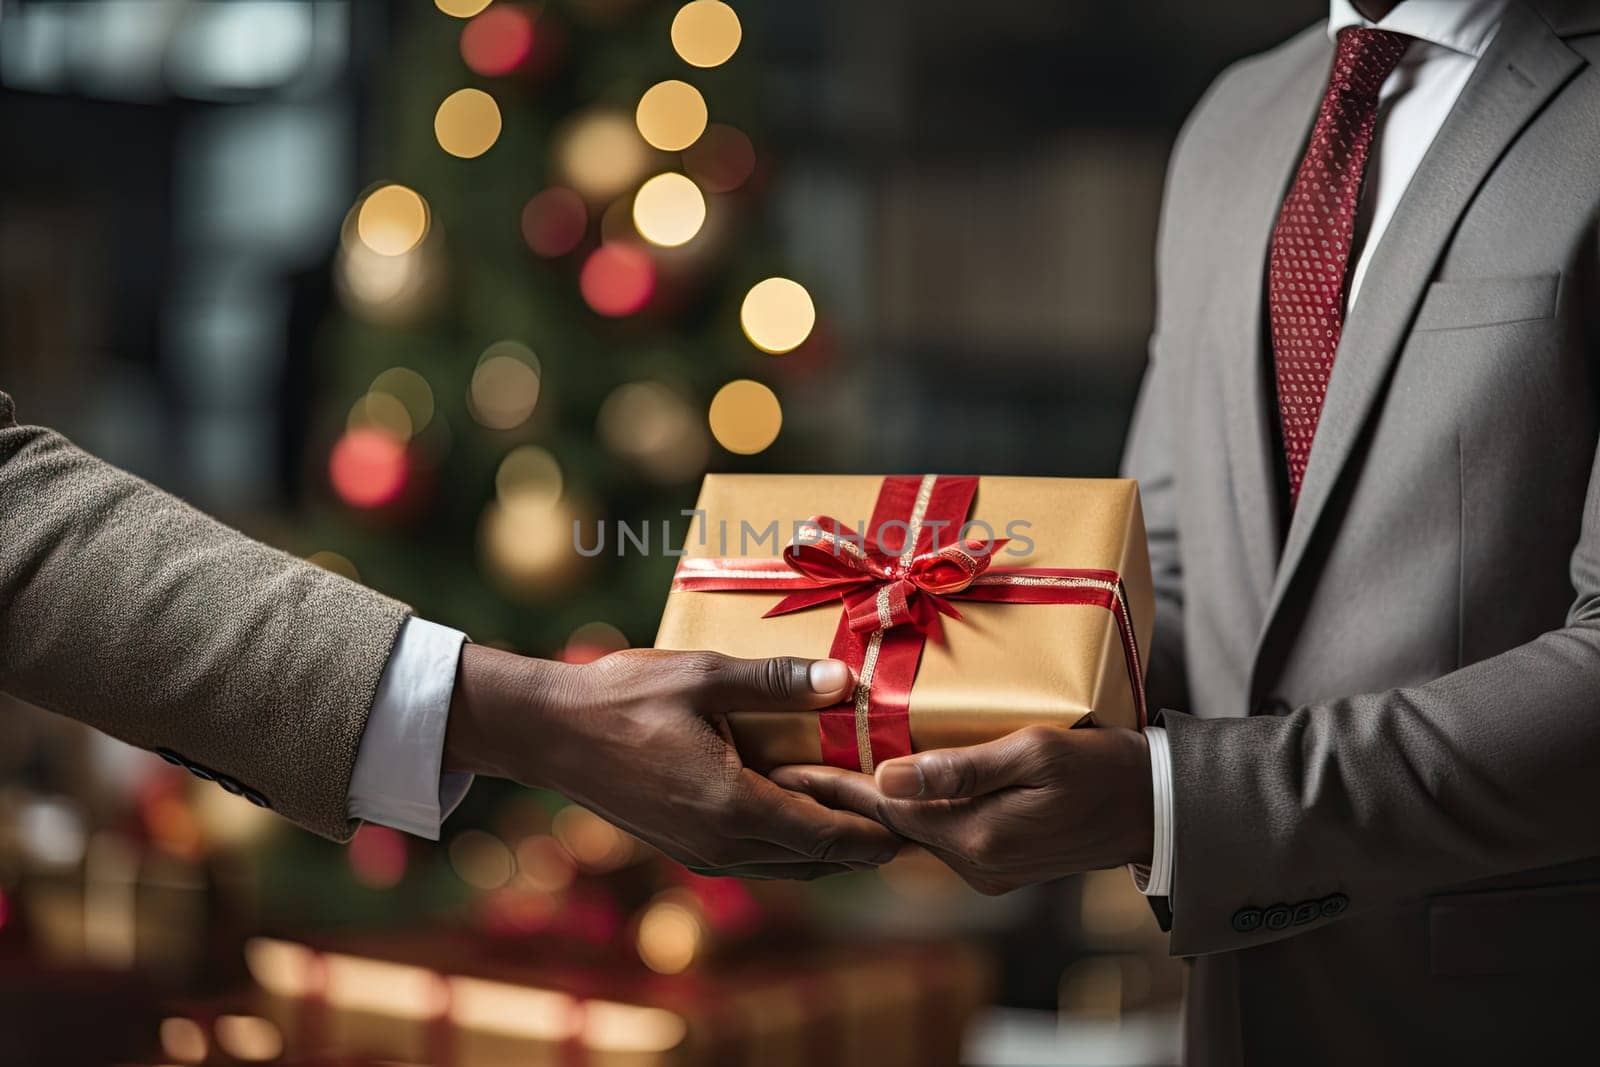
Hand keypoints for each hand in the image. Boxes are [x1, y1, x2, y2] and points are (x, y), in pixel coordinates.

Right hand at [443, 645, 901, 878]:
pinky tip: (809, 805)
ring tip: (874, 812)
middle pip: (819, 860)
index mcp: (734, 808)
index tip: (922, 819)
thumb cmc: (620, 697)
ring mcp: (701, 854)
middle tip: (913, 814)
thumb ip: (777, 682)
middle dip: (867, 840)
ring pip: (790, 864)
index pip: (831, 838)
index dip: (881, 833)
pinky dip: (794, 840)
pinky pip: (760, 856)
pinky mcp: (686, 848)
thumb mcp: (704, 676)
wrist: (547, 732)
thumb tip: (846, 681)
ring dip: (832, 844)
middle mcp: (722, 845)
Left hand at [771, 725, 1152, 894]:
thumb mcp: (1035, 752)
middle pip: (890, 824)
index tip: (785, 771)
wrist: (1157, 808)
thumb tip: (888, 776)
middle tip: (786, 769)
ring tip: (824, 773)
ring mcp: (987, 869)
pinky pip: (942, 834)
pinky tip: (892, 788)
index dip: (832, 788)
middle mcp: (974, 863)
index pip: (884, 810)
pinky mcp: (1000, 864)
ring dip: (874, 804)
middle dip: (840, 797)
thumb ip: (961, 767)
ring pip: (914, 831)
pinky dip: (912, 812)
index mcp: (976, 836)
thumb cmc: (1102, 767)